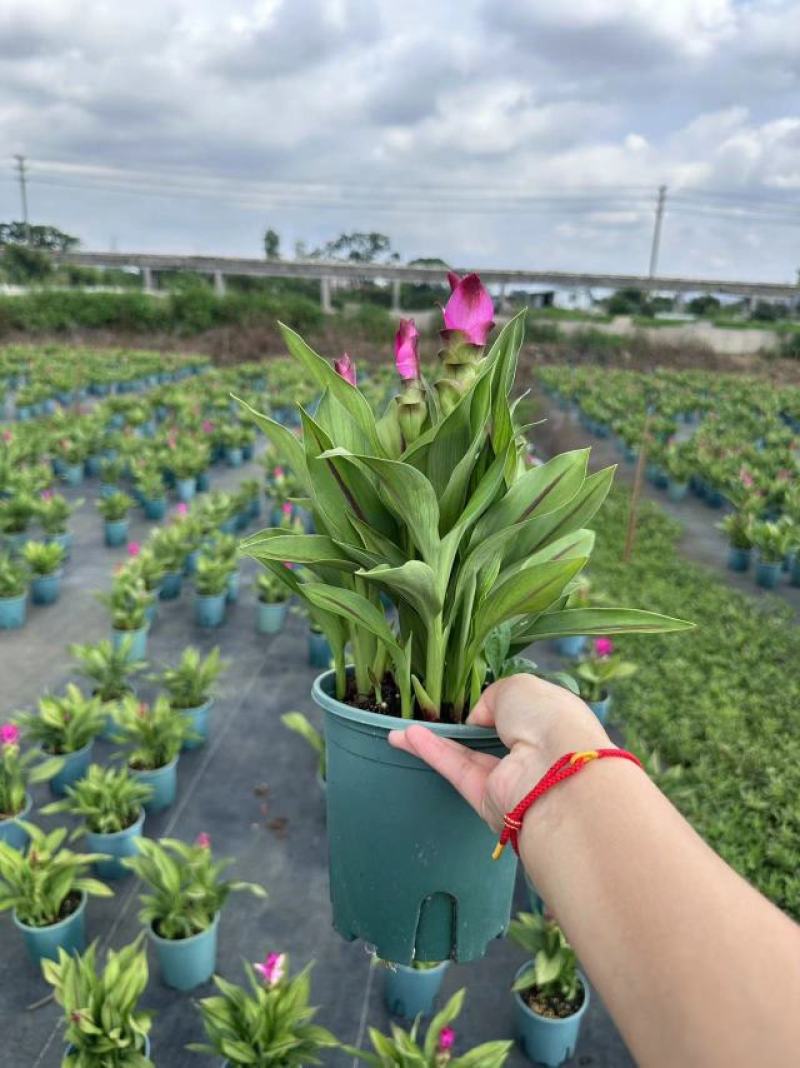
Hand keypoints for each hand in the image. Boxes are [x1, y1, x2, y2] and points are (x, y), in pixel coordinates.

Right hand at [388, 674, 610, 831]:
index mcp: (551, 720)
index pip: (522, 711)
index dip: (497, 703)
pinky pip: (457, 771)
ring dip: (434, 741)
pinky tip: (405, 738)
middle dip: (462, 727)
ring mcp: (511, 777)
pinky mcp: (489, 800)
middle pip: (490, 737)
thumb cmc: (547, 718)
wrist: (555, 772)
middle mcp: (533, 750)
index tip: (471, 696)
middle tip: (430, 715)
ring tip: (400, 729)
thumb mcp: (518, 687)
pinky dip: (432, 753)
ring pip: (466, 756)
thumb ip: (491, 697)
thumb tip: (477, 718)